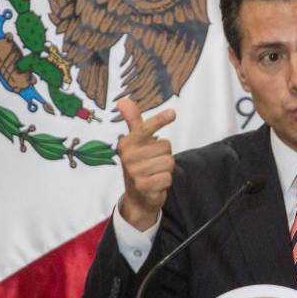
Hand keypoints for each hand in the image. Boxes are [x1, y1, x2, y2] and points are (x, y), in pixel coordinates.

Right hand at [116, 98, 175, 230]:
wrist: (137, 197)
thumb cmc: (139, 164)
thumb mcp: (136, 142)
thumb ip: (133, 121)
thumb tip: (123, 101)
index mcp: (126, 143)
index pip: (145, 128)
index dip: (159, 120)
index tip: (173, 113)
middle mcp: (128, 156)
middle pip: (165, 146)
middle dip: (165, 155)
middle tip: (153, 163)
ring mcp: (134, 172)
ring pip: (169, 161)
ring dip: (166, 168)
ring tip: (155, 173)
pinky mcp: (143, 186)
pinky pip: (168, 177)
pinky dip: (166, 181)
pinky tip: (156, 183)